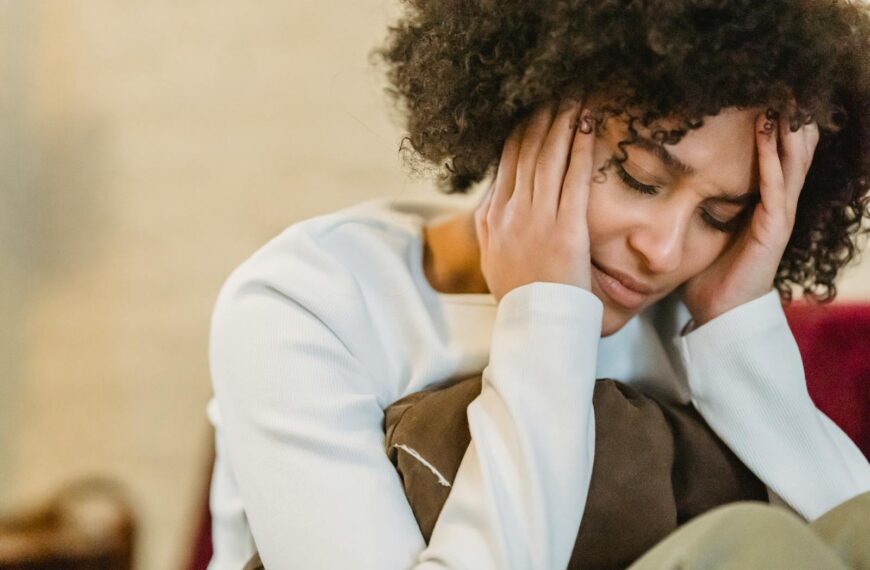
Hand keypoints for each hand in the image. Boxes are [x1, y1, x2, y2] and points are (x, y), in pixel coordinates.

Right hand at [474, 99, 596, 301]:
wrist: (534, 325)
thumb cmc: (519, 295)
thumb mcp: (492, 259)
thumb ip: (491, 227)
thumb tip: (491, 202)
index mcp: (492, 219)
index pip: (506, 163)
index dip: (520, 131)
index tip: (532, 110)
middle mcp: (511, 213)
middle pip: (526, 152)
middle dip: (542, 118)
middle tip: (556, 91)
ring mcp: (537, 219)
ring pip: (548, 158)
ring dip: (562, 122)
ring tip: (573, 97)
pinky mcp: (565, 229)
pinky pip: (573, 179)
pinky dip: (580, 148)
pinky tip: (588, 125)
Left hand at [682, 104, 819, 326]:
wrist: (719, 315)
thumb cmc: (708, 275)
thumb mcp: (704, 231)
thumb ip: (698, 206)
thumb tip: (666, 182)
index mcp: (760, 205)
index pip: (774, 156)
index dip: (773, 126)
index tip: (762, 93)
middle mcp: (775, 205)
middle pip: (791, 152)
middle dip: (788, 118)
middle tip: (781, 82)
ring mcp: (777, 216)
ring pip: (791, 162)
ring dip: (786, 128)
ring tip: (781, 95)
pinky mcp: (773, 229)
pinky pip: (775, 185)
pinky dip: (772, 156)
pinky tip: (768, 130)